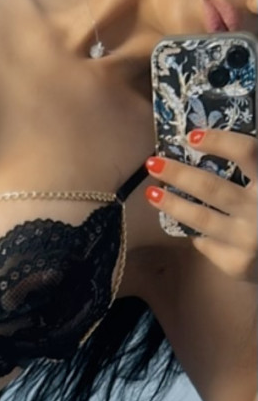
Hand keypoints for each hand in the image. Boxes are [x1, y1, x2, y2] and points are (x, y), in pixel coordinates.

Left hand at [145, 128, 256, 282]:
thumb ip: (249, 172)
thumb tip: (200, 148)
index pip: (247, 152)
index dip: (219, 141)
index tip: (191, 137)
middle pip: (212, 187)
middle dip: (178, 174)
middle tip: (153, 163)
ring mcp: (248, 239)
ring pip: (200, 218)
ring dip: (172, 204)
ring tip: (152, 193)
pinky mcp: (236, 263)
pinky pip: (205, 243)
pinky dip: (195, 232)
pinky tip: (189, 226)